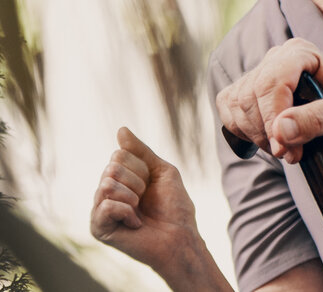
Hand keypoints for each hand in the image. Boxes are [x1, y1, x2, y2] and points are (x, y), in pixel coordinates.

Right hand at [90, 128, 201, 273]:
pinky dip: (127, 212)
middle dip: (138, 182)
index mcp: (118, 178)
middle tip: (145, 200)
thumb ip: (141, 152)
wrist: (180, 236)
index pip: (119, 154)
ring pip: (107, 184)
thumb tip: (121, 129)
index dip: (142, 168)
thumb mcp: (161, 171)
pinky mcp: (98, 227)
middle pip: (112, 168)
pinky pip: (106, 205)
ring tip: (140, 211)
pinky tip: (135, 224)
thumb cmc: (174, 206)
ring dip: (133, 196)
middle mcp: (105, 192)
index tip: (151, 184)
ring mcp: (99, 210)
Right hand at [215, 38, 322, 161]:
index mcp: (301, 53)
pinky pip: (230, 116)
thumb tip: (281, 129)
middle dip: (267, 133)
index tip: (285, 148)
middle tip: (294, 154)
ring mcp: (259, 76)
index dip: (273, 118)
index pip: (271, 83)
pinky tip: (273, 142)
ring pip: (236, 108)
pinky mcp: (246, 96)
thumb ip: (318, 119)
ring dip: (258, 137)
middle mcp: (276, 59)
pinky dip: (246, 135)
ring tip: (290, 149)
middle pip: (250, 97)